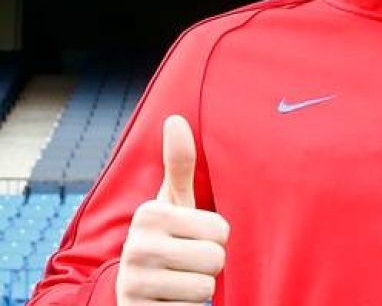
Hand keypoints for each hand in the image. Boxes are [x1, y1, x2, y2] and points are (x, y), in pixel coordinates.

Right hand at [116, 115, 228, 304]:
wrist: (134, 293)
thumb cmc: (165, 238)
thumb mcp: (173, 203)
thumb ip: (179, 164)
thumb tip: (175, 119)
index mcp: (150, 214)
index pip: (221, 229)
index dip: (214, 237)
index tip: (192, 237)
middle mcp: (137, 247)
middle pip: (215, 259)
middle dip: (209, 265)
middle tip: (187, 262)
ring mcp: (135, 283)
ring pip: (205, 288)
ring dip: (198, 288)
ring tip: (178, 280)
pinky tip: (169, 301)